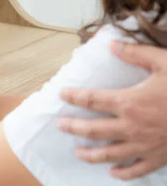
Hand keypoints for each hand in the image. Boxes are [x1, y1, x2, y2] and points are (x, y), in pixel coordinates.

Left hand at [59, 41, 166, 179]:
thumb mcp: (164, 63)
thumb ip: (136, 53)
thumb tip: (112, 44)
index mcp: (130, 102)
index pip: (92, 99)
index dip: (74, 96)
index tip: (62, 94)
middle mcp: (132, 127)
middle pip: (93, 129)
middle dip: (74, 127)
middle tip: (61, 125)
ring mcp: (144, 145)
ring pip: (109, 153)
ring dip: (91, 154)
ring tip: (78, 153)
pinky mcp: (159, 158)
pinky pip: (136, 170)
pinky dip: (123, 173)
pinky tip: (113, 172)